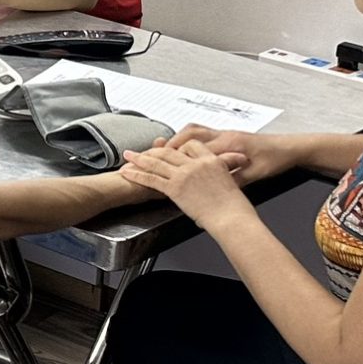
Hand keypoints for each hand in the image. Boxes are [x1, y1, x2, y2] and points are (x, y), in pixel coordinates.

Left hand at [121, 137, 252, 226]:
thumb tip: (213, 179)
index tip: (169, 148)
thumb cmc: (234, 206)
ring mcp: (184, 175)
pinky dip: (136, 174)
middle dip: (152, 150)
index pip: (190, 145)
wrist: (232, 218)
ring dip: (139, 158)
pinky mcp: (175, 188)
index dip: (177, 147)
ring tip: (128, 156)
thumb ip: (217, 175)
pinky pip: (151, 178)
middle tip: (141, 150)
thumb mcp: (230, 182)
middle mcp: (196, 164)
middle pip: (169, 151)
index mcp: (212, 160)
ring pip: (156, 162)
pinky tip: (128, 173)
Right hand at [165, 124, 292, 184]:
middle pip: (188, 133)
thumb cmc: (275, 159)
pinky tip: (186, 149)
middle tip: (153, 153)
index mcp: (228, 144)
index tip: (160, 163)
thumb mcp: (254, 175)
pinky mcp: (228, 136)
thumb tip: (215, 187)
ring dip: (178, 139)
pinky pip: (203, 134)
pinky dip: (190, 139)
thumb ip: (232, 179)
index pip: (194, 148)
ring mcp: (225, 134)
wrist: (290, 148)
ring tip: (164, 148)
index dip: (175, 156)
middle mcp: (223, 135)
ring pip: (194, 131)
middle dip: (169, 144)